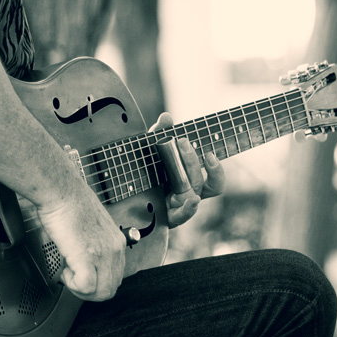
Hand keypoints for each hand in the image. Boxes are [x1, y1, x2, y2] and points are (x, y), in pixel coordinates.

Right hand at [33, 179, 127, 300]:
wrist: (61, 191)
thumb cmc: (70, 204)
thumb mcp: (92, 227)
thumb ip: (95, 245)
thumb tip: (84, 262)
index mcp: (117, 242)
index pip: (116, 277)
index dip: (96, 281)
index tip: (82, 274)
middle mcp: (115, 248)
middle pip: (110, 289)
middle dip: (89, 291)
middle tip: (73, 279)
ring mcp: (103, 253)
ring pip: (102, 293)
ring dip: (81, 290)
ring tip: (69, 274)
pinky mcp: (88, 256)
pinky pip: (86, 287)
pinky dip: (73, 285)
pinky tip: (65, 270)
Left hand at [149, 112, 226, 227]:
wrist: (120, 192)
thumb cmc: (143, 171)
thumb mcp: (151, 151)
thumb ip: (159, 135)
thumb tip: (166, 117)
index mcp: (191, 184)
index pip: (214, 182)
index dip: (216, 170)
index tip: (210, 154)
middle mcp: (188, 197)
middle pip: (199, 182)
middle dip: (192, 160)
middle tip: (183, 142)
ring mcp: (178, 208)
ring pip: (193, 194)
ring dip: (190, 173)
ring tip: (182, 155)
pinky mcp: (168, 218)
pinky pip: (182, 216)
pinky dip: (189, 209)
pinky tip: (193, 201)